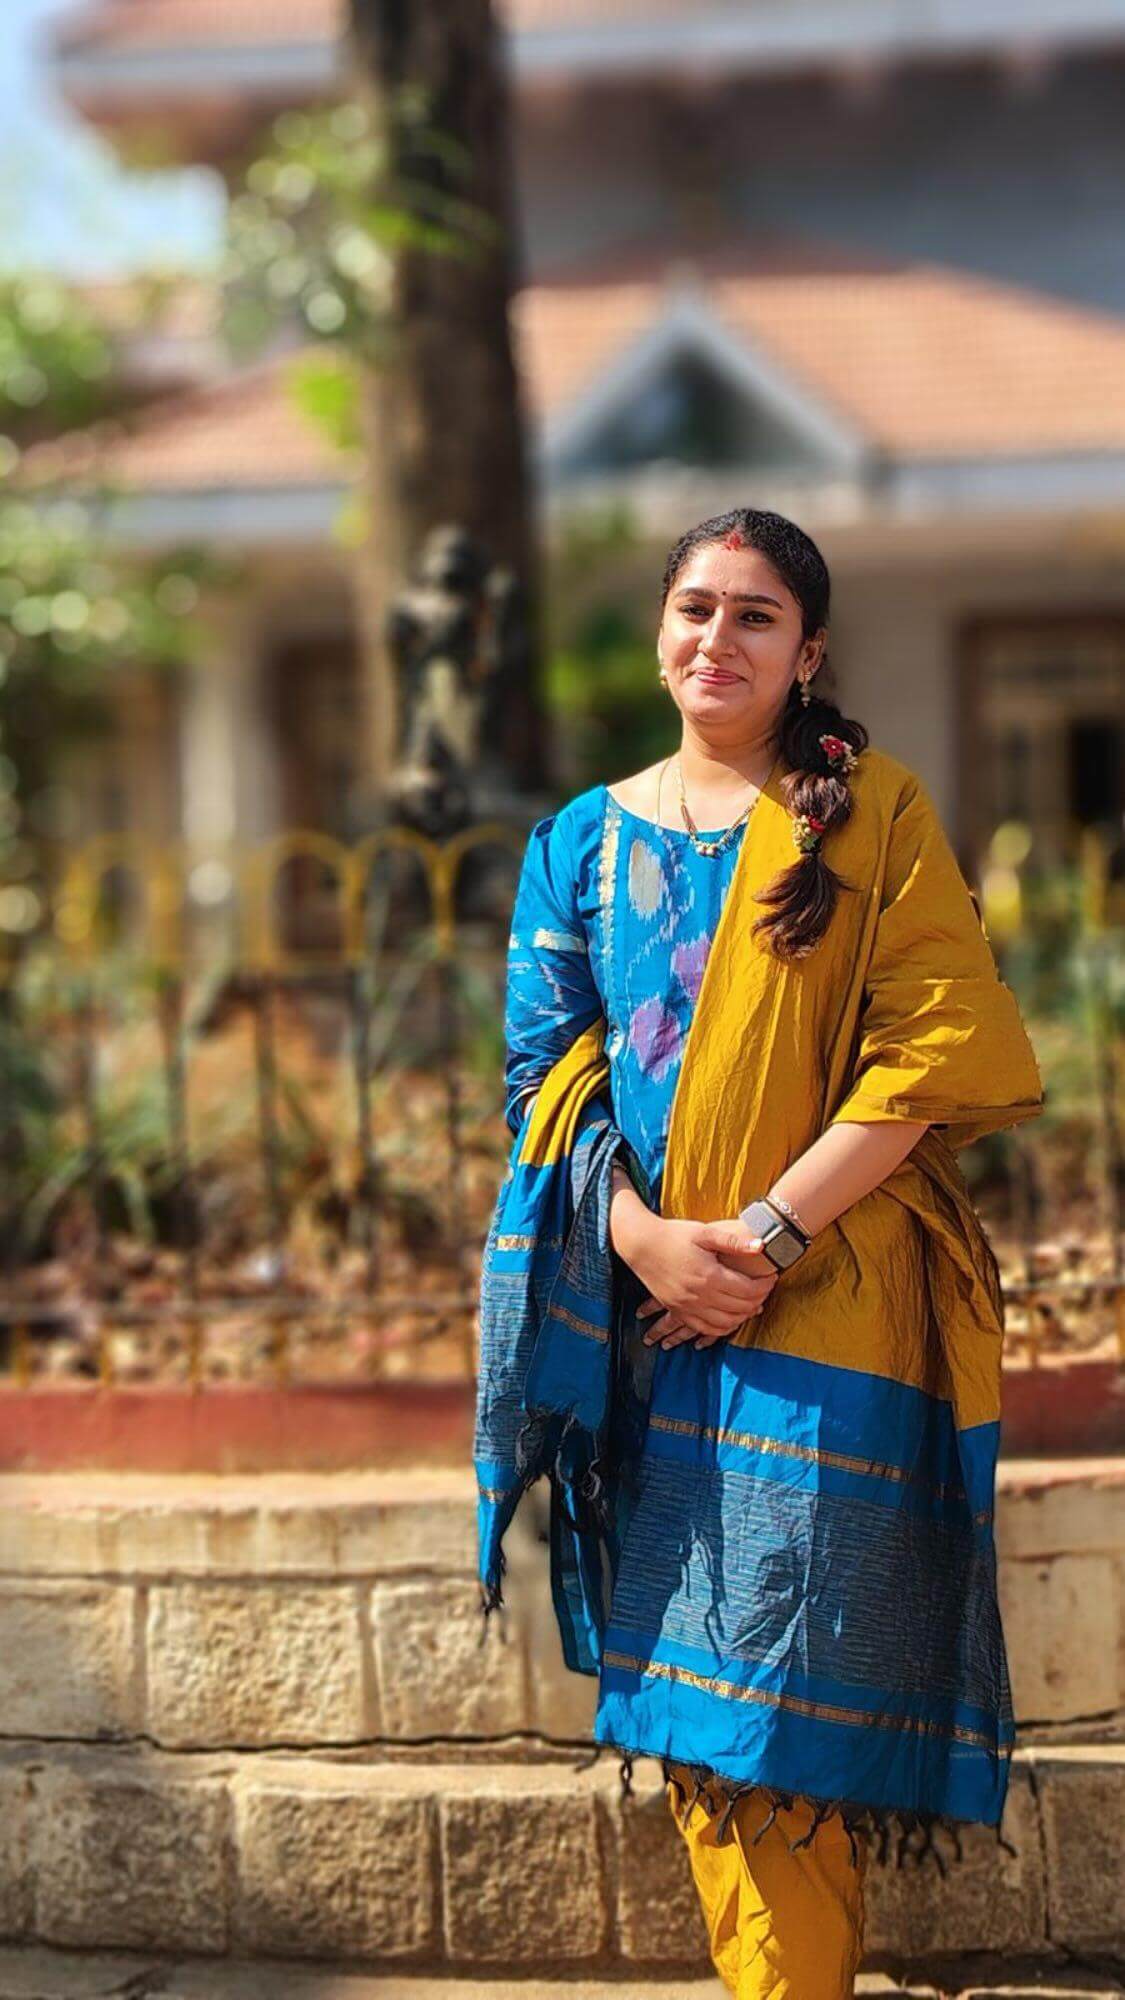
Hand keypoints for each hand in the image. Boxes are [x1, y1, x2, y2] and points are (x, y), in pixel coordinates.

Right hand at [624, 1215, 779, 1349]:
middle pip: (740, 1307)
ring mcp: (688, 1307)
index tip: (772, 1276)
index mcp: (709, 1275)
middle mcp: (700, 1296)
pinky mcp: (678, 1311)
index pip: (748, 1289)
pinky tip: (731, 1319)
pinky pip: (705, 1329)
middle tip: (766, 1289)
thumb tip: (762, 1245)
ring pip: (726, 1323)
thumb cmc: (674, 1235)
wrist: (641, 1245)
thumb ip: (734, 1242)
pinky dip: (723, 1328)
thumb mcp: (705, 1233)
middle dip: (759, 1299)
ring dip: (744, 1316)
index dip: (765, 1285)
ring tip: (753, 1303)